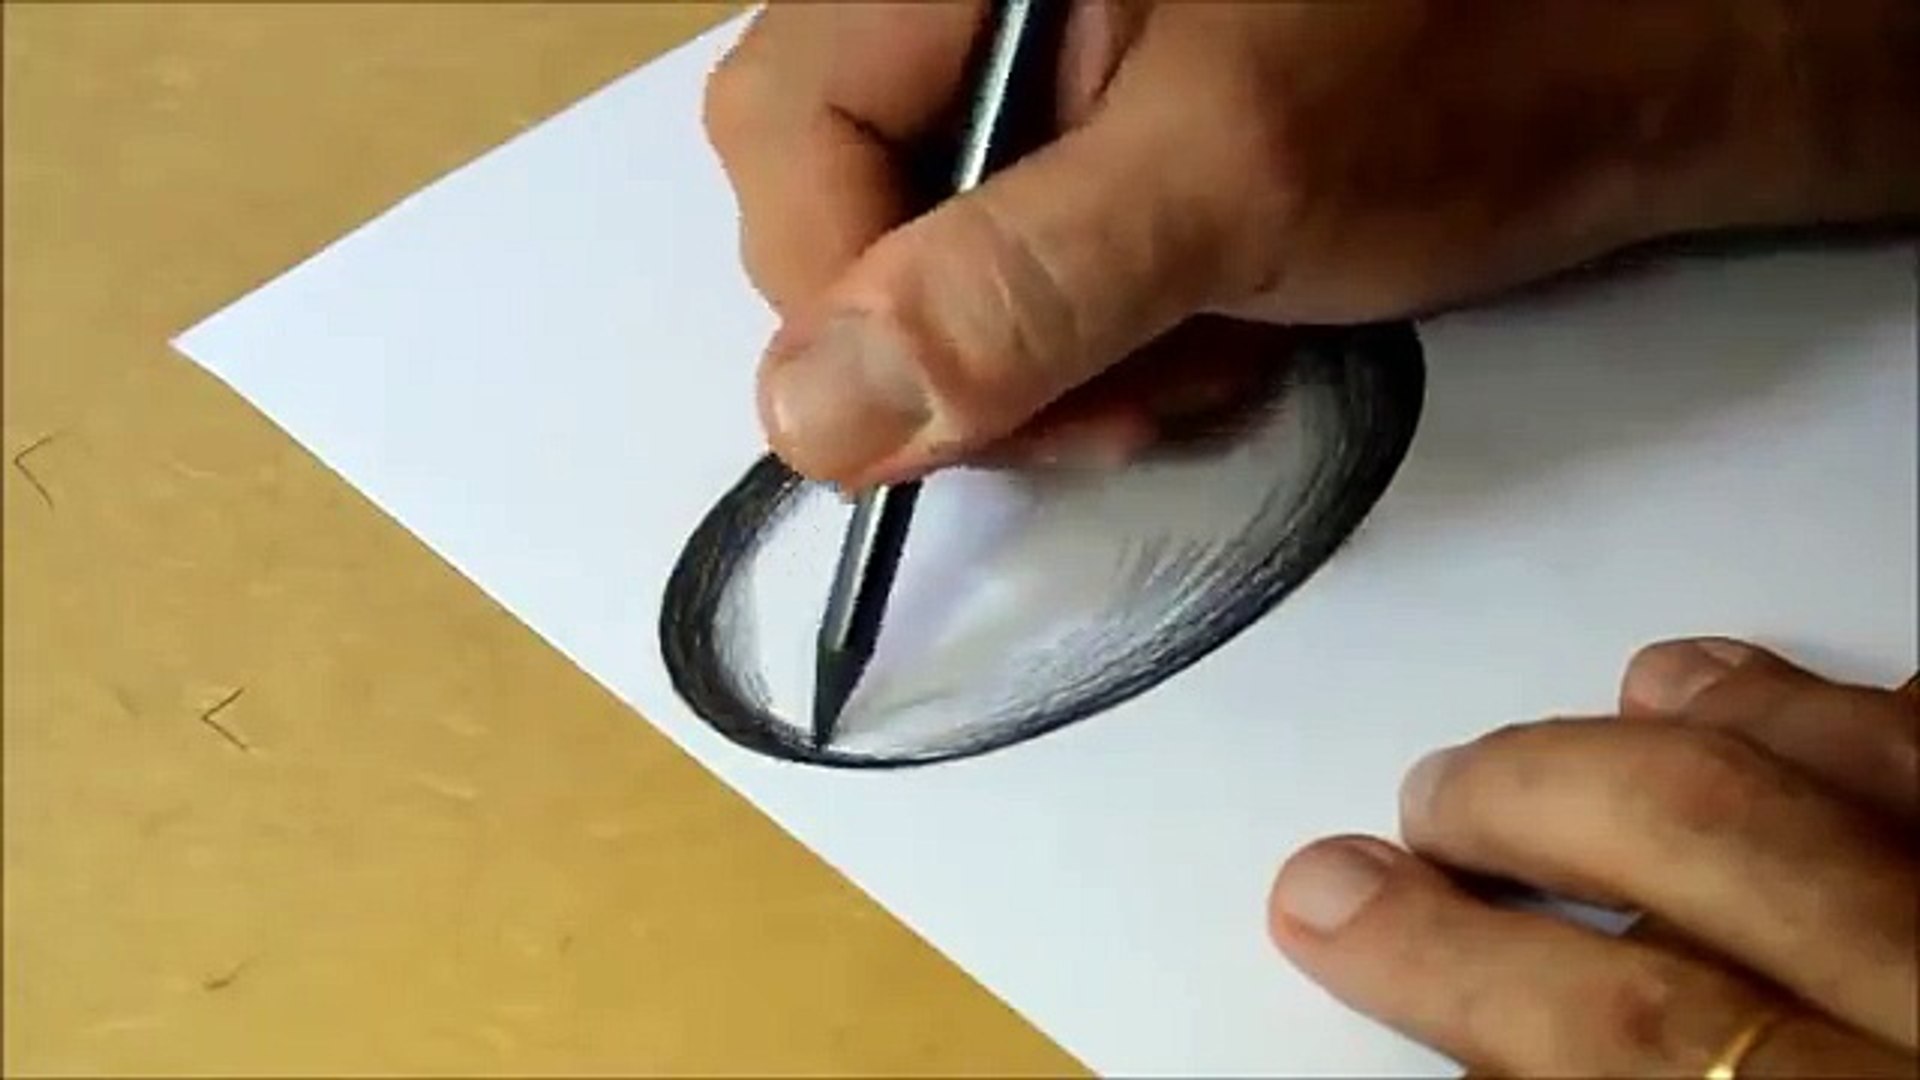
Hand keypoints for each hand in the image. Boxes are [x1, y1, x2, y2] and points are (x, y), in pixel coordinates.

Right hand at [704, 2, 1918, 487]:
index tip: (952, 421)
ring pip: (932, 248)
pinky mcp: (1092, 126)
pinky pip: (1017, 258)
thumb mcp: (1238, 181)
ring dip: (1045, 352)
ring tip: (1200, 346)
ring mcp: (1035, 58)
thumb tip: (809, 412)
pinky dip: (1095, 333)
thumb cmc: (1475, 69)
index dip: (842, 298)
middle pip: (846, 192)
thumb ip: (1017, 289)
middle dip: (971, 339)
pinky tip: (1205, 325)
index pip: (789, 129)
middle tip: (1116, 396)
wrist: (1641, 65)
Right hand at [1268, 638, 1918, 1076]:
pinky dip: (1887, 713)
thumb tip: (1470, 1045)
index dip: (1448, 959)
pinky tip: (1825, 701)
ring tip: (1633, 697)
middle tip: (1443, 802)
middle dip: (1537, 798)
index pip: (1617, 1028)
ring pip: (1865, 766)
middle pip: (1709, 838)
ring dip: (1726, 719)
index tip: (1339, 907)